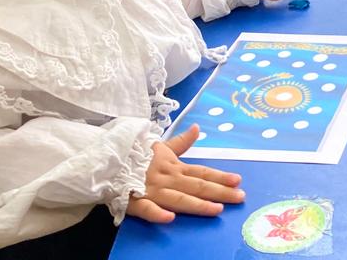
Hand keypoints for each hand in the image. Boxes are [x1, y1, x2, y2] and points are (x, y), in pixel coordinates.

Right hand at [127, 124, 243, 223]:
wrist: (106, 160)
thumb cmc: (135, 156)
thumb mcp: (160, 147)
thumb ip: (181, 142)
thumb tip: (197, 128)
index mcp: (174, 167)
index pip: (202, 172)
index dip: (220, 176)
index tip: (238, 180)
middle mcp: (167, 179)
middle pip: (197, 186)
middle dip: (219, 192)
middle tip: (240, 197)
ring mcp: (152, 190)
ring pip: (178, 199)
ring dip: (197, 205)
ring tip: (217, 209)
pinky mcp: (134, 201)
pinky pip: (146, 209)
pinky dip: (157, 213)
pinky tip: (170, 218)